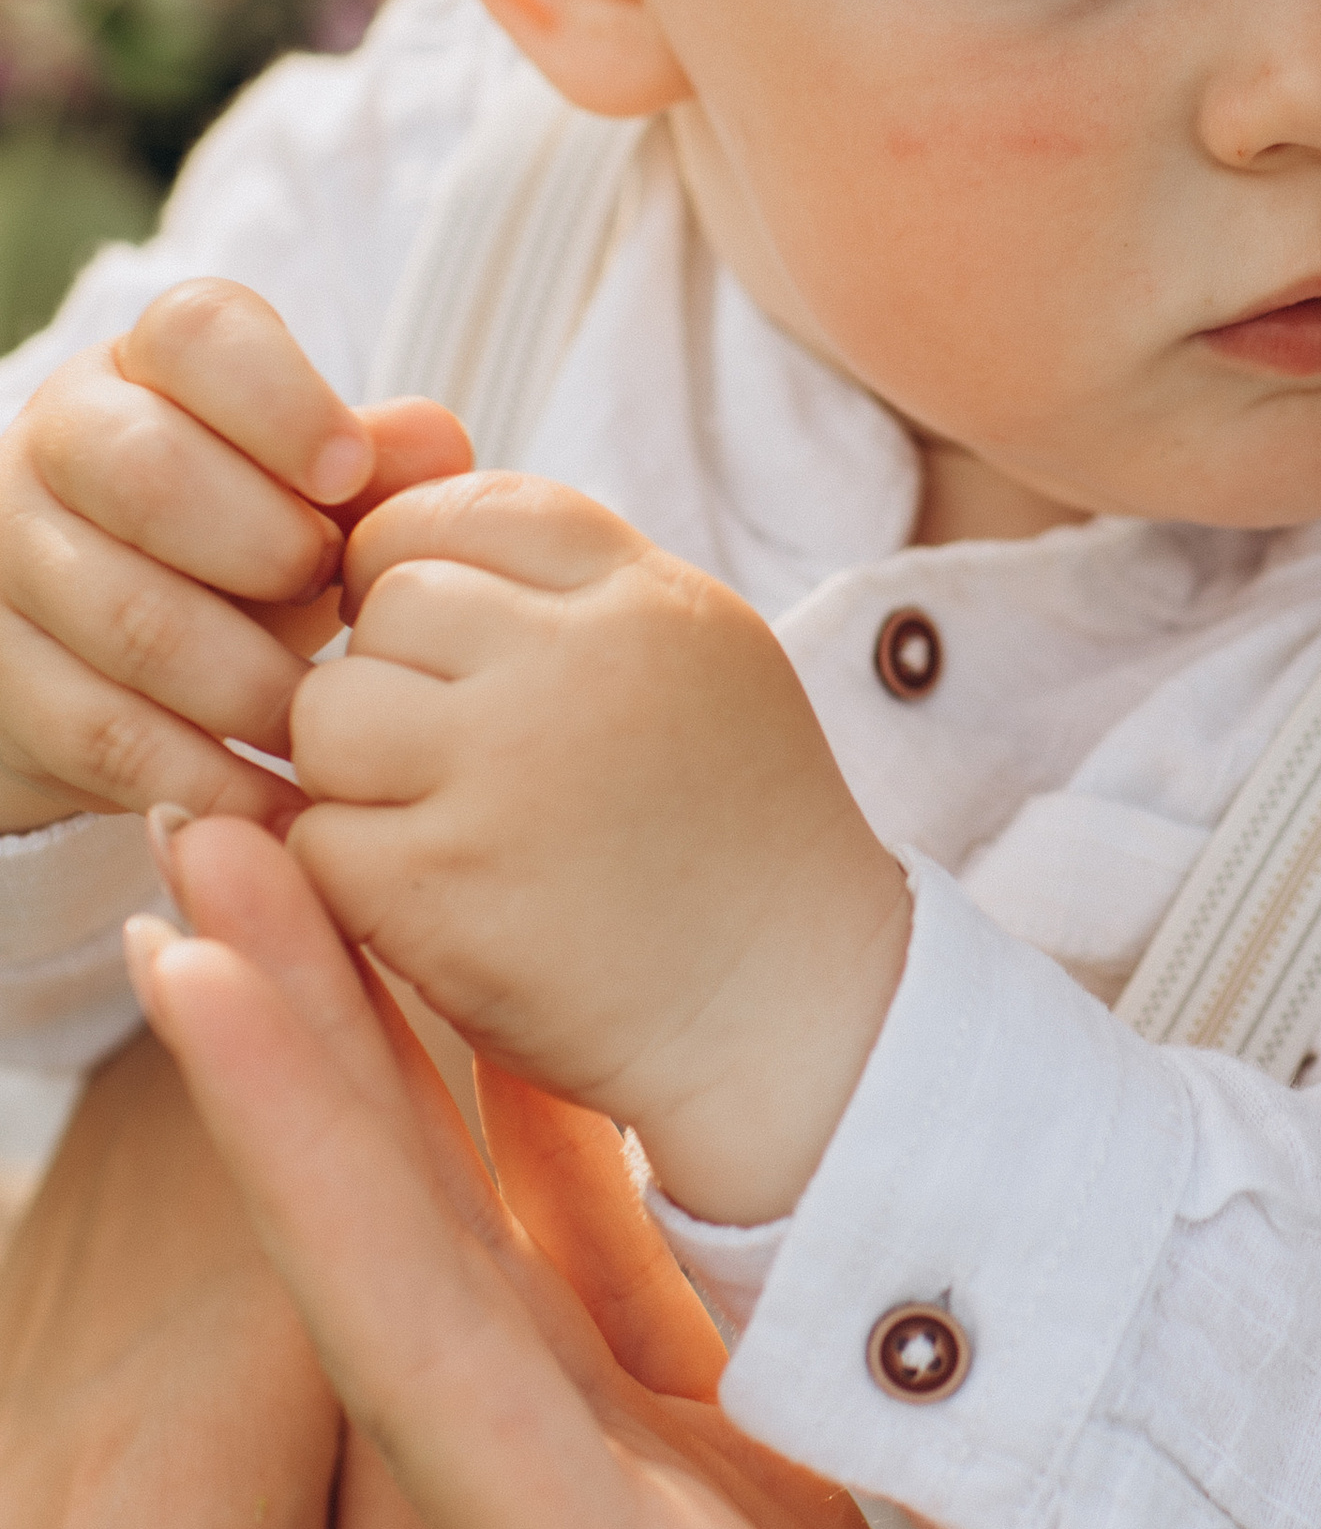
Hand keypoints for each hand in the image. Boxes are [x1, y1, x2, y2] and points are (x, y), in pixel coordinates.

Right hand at [0, 277, 470, 832]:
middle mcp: (61, 442)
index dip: (280, 399)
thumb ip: (379, 464)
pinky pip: (108, 734)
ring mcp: (10, 558)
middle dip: (267, 549)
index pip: (199, 335)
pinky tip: (287, 808)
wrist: (119, 661)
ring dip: (251, 684)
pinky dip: (212, 780)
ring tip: (332, 723)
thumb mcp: (319, 497)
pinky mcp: (2, 679)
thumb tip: (438, 443)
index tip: (350, 471)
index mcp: (152, 366)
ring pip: (129, 617)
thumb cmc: (252, 548)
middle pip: (148, 473)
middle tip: (338, 600)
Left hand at [130, 818, 1307, 1528]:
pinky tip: (499, 1039)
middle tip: (210, 828)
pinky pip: (578, 1291)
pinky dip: (519, 1147)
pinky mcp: (712, 1509)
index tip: (209, 969)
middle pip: (397, 1269)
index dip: (311, 1161)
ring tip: (308, 881)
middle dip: (296, 1052)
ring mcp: (640, 1524)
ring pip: (470, 1261)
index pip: (415, 1358)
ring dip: (377, 1073)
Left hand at [287, 475, 911, 1222]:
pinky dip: (350, 878)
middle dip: (392, 681)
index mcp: (647, 597)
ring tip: (444, 830)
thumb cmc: (727, 836)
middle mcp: (583, 664)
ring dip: (355, 777)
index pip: (460, 510)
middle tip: (457, 765)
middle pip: (383, 604)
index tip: (455, 661)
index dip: (426, 576)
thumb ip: (566, 586)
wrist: (797, 1018)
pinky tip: (435, 906)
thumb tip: (380, 520)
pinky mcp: (444, 889)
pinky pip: (315, 838)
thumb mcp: (692, 661)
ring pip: (326, 715)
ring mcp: (510, 774)